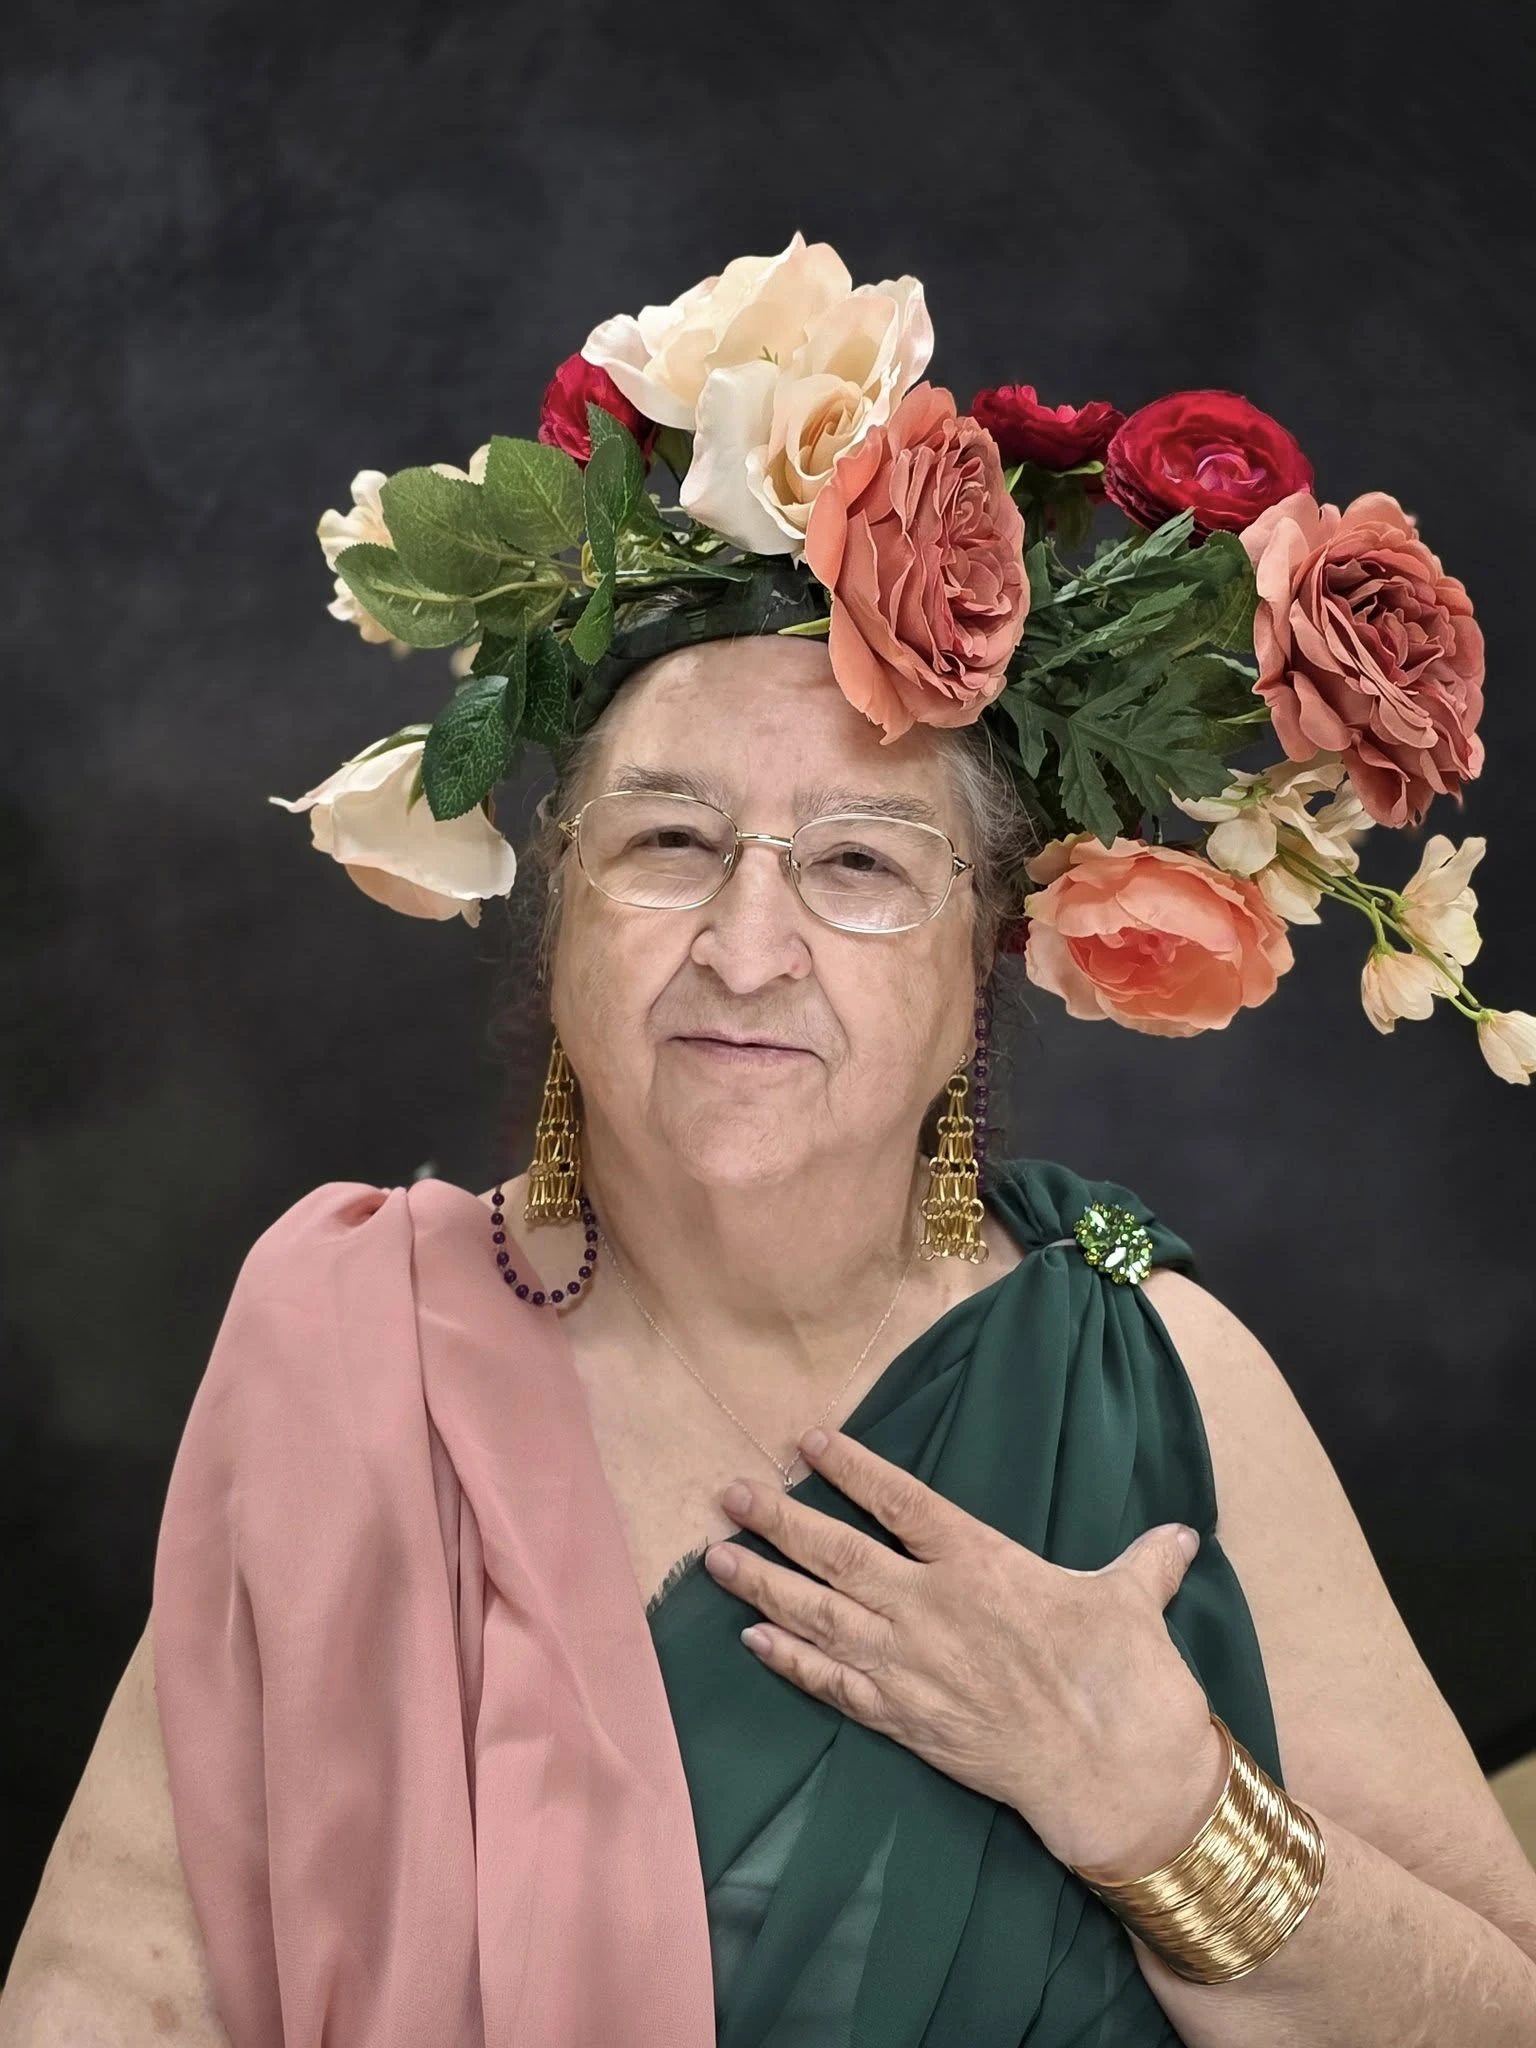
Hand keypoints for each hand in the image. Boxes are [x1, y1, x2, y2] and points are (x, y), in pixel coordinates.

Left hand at [705, 1427, 1229, 1883]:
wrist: (1114, 1774)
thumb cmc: (1126, 1680)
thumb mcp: (1132, 1601)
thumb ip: (1144, 1563)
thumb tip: (1179, 1536)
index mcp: (982, 1562)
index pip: (901, 1501)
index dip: (851, 1468)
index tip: (808, 1441)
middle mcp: (932, 1607)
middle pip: (837, 1554)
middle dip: (778, 1521)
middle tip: (729, 1495)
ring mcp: (911, 1666)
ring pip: (818, 1616)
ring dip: (763, 1586)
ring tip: (716, 1558)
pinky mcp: (904, 1721)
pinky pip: (831, 1685)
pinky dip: (788, 1662)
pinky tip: (751, 1641)